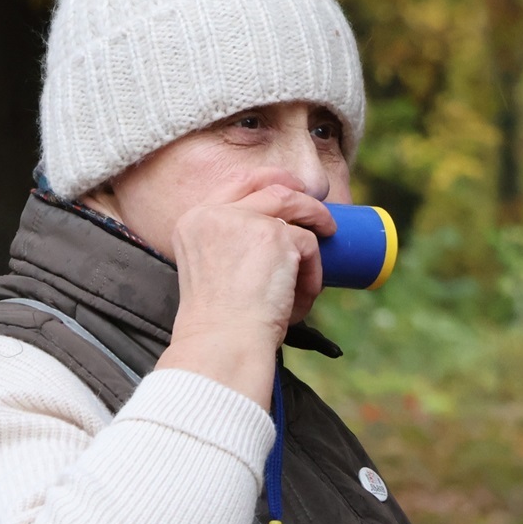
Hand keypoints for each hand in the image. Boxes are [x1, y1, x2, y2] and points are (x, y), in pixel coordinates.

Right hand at [155, 169, 336, 405]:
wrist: (222, 342)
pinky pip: (308, 243)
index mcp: (194, 221)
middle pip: (269, 186)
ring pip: (295, 205)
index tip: (292, 190)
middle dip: (300, 193)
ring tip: (328, 240)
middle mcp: (215, 213)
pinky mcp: (275, 236)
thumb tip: (284, 237)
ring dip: (318, 221)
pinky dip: (313, 271)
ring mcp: (245, 220)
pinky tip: (303, 295)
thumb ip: (233, 249)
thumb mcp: (213, 271)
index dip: (270, 180)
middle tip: (320, 211)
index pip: (238, 183)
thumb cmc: (220, 323)